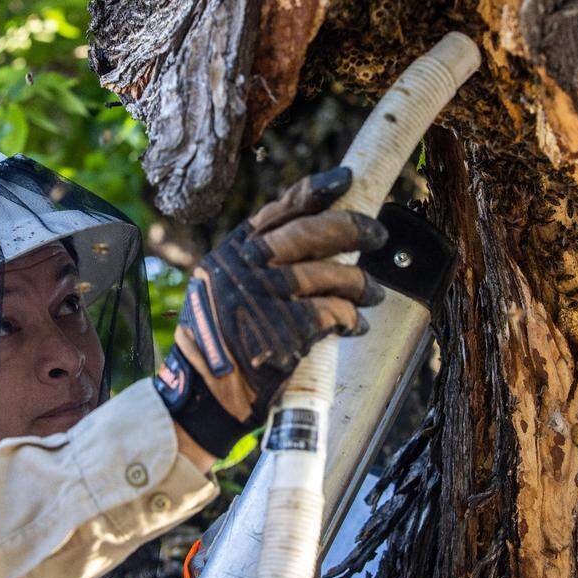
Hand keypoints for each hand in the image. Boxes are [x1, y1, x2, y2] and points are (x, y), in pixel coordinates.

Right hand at [154, 167, 386, 458]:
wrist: (200, 399)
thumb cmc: (215, 349)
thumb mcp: (217, 292)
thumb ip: (251, 265)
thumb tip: (311, 242)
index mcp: (229, 254)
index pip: (278, 210)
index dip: (316, 190)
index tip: (345, 179)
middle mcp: (244, 268)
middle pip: (311, 233)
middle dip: (352, 228)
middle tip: (376, 234)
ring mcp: (264, 296)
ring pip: (329, 273)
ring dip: (359, 283)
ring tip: (373, 293)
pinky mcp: (284, 329)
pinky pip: (333, 313)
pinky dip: (351, 318)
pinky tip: (356, 325)